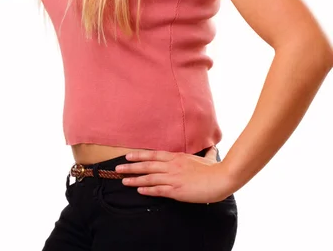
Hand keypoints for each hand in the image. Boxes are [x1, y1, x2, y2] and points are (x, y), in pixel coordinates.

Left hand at [114, 146, 232, 203]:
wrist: (220, 179)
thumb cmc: (215, 169)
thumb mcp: (208, 159)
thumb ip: (208, 153)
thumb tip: (213, 148)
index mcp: (177, 157)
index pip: (154, 154)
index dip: (139, 155)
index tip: (128, 156)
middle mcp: (172, 166)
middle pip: (147, 165)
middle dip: (131, 167)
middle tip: (117, 168)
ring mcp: (173, 178)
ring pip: (149, 177)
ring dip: (135, 179)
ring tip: (123, 180)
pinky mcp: (176, 190)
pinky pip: (158, 190)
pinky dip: (147, 190)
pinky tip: (138, 190)